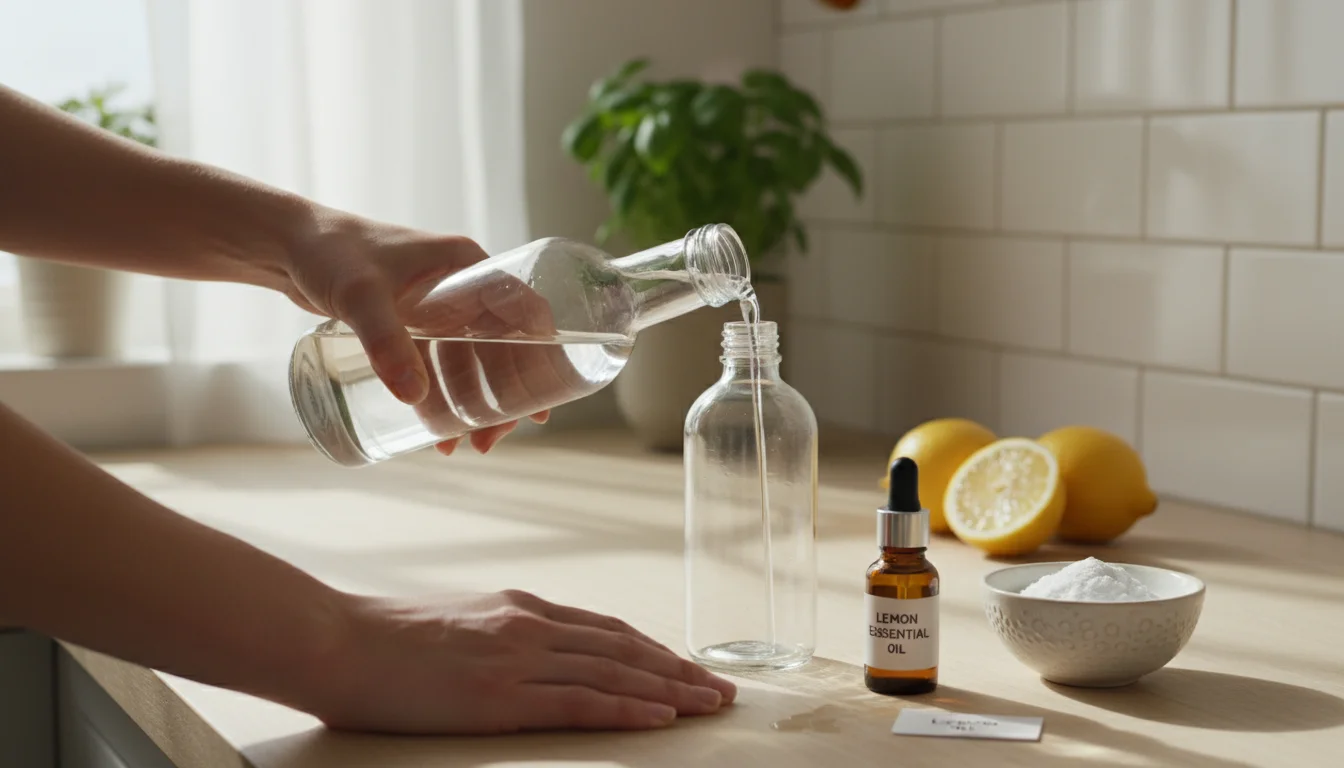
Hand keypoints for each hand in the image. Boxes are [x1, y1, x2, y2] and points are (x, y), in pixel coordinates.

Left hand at [280, 213, 547, 453]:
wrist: (286, 244)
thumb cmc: (328, 252)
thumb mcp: (361, 296)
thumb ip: (385, 342)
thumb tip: (415, 397)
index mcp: (467, 265)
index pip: (525, 310)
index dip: (543, 355)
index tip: (542, 399)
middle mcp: (461, 285)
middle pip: (502, 348)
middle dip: (502, 397)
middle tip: (489, 439)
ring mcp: (438, 307)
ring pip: (472, 363)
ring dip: (473, 403)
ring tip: (460, 444)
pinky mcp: (413, 325)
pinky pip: (442, 366)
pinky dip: (444, 397)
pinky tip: (437, 429)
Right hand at [310, 590, 736, 734]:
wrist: (336, 640)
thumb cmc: (385, 638)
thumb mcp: (457, 625)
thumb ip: (501, 637)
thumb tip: (532, 659)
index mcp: (520, 607)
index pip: (607, 629)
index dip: (654, 650)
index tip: (687, 667)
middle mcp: (529, 624)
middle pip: (624, 647)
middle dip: (678, 669)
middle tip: (721, 689)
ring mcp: (517, 656)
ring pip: (614, 672)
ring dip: (669, 689)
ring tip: (709, 704)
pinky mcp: (500, 693)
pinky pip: (580, 701)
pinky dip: (628, 709)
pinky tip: (661, 717)